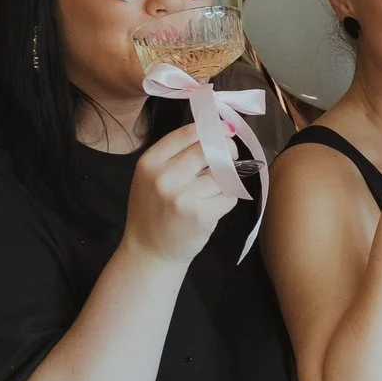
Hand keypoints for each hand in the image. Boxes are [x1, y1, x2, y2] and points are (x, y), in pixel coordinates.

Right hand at [123, 123, 242, 266]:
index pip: (187, 133)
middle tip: (232, 154)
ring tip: (211, 192)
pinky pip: (228, 196)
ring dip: (225, 181)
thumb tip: (219, 132)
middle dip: (227, 149)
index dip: (212, 129)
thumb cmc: (154, 211)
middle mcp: (164, 176)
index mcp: (150, 162)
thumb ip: (177, 155)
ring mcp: (183, 196)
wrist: (149, 252)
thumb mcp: (152, 177)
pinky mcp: (202, 214)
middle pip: (208, 149)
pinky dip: (227, 199)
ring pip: (223, 174)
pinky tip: (212, 207)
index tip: (225, 131)